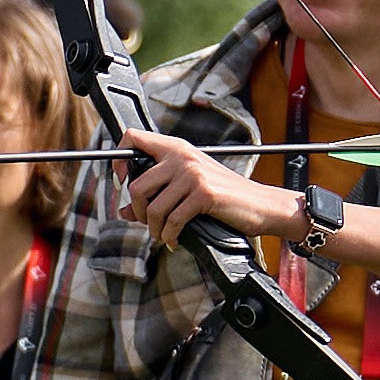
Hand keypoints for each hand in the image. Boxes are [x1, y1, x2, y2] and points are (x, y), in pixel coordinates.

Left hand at [121, 131, 289, 250]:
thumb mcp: (187, 189)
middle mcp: (182, 156)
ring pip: (153, 207)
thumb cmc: (224, 197)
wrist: (260, 205)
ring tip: (162, 235)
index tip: (121, 183)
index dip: (119, 161)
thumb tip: (123, 211)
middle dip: (138, 211)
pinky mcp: (204, 194)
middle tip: (147, 223)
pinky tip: (174, 241)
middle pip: (137, 184)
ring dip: (154, 229)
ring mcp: (193, 174)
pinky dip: (169, 236)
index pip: (133, 138)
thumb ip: (156, 195)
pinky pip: (172, 221)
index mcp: (176, 148)